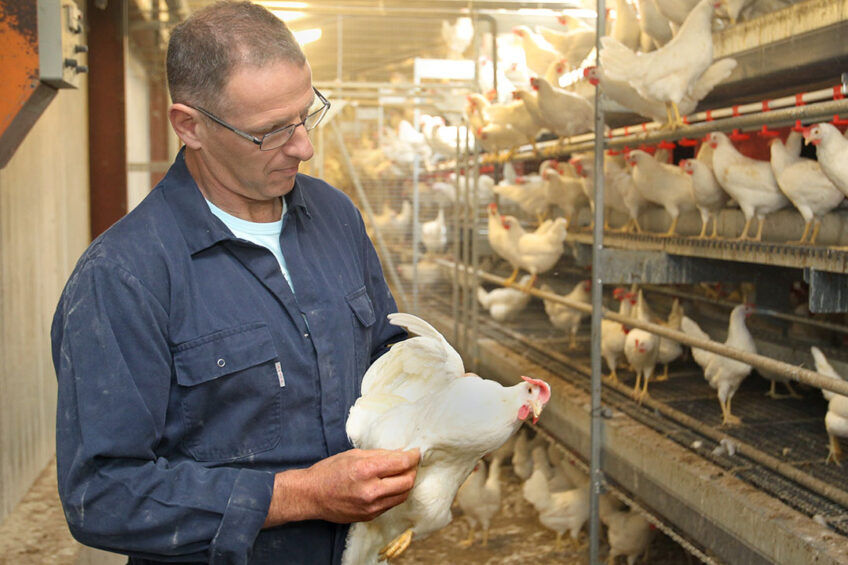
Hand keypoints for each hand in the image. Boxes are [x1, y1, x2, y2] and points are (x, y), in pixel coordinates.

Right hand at [263, 448, 419, 526]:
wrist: (311, 495)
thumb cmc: (330, 471)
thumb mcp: (354, 454)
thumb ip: (380, 455)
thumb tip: (401, 453)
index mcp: (366, 470)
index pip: (402, 463)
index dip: (413, 456)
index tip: (416, 452)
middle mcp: (371, 491)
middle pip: (408, 481)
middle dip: (413, 470)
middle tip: (410, 462)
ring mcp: (371, 507)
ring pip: (403, 495)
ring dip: (406, 483)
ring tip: (402, 474)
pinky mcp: (369, 516)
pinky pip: (391, 504)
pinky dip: (395, 493)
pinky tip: (390, 485)